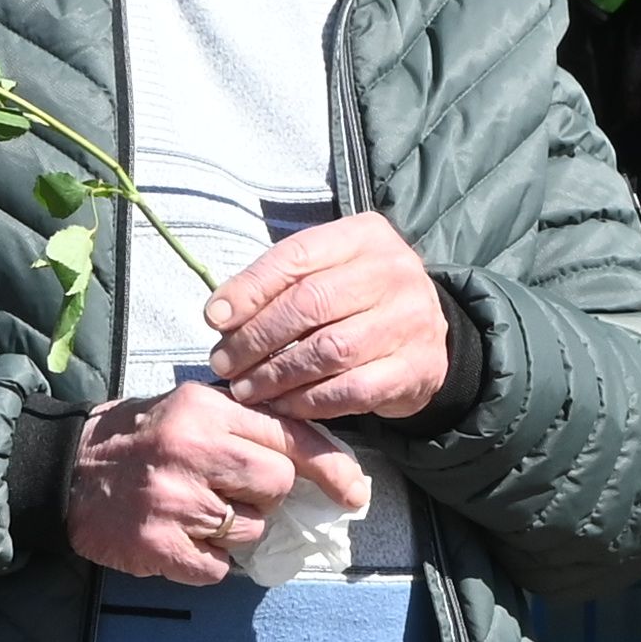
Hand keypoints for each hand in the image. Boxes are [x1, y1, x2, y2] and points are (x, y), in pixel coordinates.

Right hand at [65, 383, 369, 587]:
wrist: (63, 473)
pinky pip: (219, 566)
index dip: (331, 467)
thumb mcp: (189, 408)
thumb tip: (318, 461)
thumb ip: (246, 425)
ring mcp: (174, 501)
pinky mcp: (159, 546)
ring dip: (234, 529)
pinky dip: (207, 560)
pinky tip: (179, 539)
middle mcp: (190, 451)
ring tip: (195, 513)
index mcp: (203, 409)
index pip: (289, 437)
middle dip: (265, 495)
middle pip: (276, 485)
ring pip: (252, 528)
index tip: (353, 491)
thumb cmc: (137, 439)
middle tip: (230, 491)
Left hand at [205, 214, 453, 424]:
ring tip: (246, 388)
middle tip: (224, 363)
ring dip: (276, 375)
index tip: (214, 319)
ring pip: (328, 351)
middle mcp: (394, 272)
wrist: (426, 337)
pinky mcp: (416, 368)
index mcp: (364, 236)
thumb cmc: (356, 300)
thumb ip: (276, 283)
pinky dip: (308, 401)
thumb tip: (220, 315)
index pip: (296, 256)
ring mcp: (410, 320)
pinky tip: (282, 405)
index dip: (249, 289)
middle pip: (309, 304)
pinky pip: (351, 390)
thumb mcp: (323, 273)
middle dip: (256, 338)